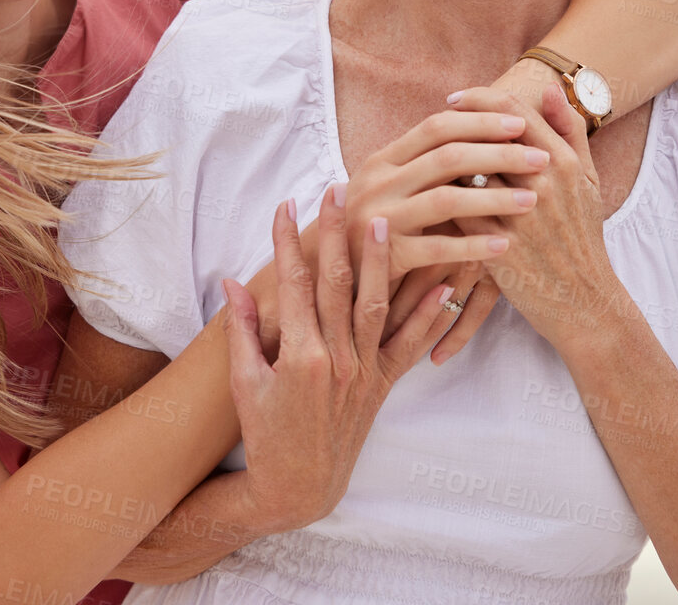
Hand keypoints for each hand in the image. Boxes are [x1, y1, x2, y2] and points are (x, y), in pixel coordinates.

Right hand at [219, 194, 455, 531]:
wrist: (299, 487)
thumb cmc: (266, 435)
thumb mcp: (245, 383)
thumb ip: (243, 331)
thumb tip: (233, 281)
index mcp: (299, 356)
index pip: (294, 284)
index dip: (288, 242)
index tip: (286, 205)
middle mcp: (337, 359)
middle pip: (338, 283)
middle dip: (336, 234)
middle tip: (338, 191)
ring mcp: (365, 372)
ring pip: (378, 304)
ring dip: (383, 259)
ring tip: (385, 218)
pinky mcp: (383, 386)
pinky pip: (410, 346)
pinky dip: (429, 315)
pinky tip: (444, 283)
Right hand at [339, 110, 546, 277]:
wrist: (333, 270)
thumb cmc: (377, 223)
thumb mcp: (391, 184)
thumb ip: (424, 161)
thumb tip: (476, 124)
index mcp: (383, 160)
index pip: (436, 128)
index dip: (480, 122)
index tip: (521, 124)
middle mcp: (379, 183)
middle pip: (446, 158)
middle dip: (499, 155)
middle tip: (540, 158)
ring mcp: (381, 218)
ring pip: (445, 200)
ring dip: (494, 198)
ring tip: (533, 200)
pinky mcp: (387, 255)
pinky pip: (438, 247)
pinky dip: (474, 245)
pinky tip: (505, 246)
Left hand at [444, 84, 624, 354]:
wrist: (583, 301)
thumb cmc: (582, 236)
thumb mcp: (588, 180)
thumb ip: (570, 131)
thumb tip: (549, 88)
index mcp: (563, 163)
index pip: (511, 112)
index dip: (478, 99)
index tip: (454, 99)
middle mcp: (542, 185)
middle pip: (483, 136)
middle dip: (452, 123)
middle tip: (431, 118)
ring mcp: (519, 217)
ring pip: (465, 173)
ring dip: (441, 160)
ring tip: (424, 153)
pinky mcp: (498, 248)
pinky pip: (457, 213)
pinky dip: (440, 199)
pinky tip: (425, 193)